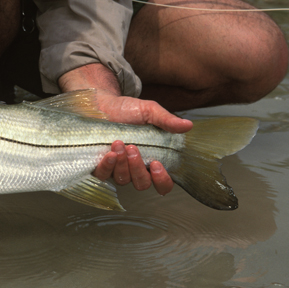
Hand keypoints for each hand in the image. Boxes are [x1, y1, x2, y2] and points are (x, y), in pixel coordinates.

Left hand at [59, 63, 192, 194]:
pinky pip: (103, 176)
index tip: (156, 164)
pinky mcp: (100, 166)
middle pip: (142, 183)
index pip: (163, 184)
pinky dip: (107, 166)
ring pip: (123, 180)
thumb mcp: (149, 111)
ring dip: (122, 164)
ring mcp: (117, 169)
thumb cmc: (126, 109)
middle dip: (138, 168)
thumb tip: (188, 125)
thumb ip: (166, 120)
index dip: (162, 180)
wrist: (101, 104)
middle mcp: (134, 169)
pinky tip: (109, 154)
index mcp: (152, 160)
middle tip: (133, 148)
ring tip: (119, 144)